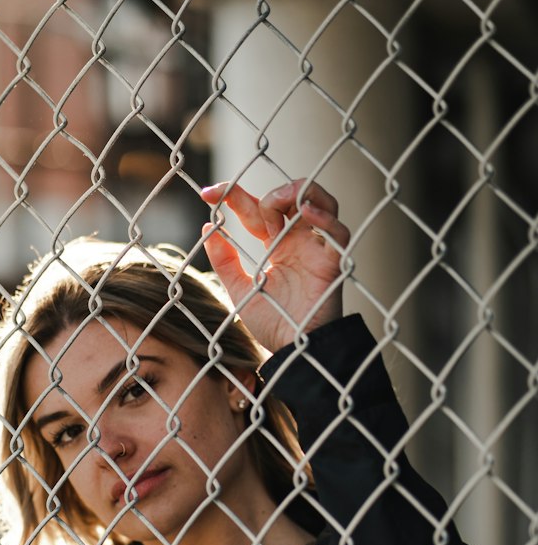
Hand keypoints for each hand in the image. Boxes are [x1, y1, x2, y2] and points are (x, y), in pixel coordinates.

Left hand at [200, 179, 349, 352]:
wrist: (294, 352)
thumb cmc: (273, 325)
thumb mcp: (239, 290)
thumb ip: (225, 261)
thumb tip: (207, 225)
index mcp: (278, 245)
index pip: (257, 209)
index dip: (235, 196)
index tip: (208, 193)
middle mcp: (300, 241)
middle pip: (291, 197)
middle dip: (269, 195)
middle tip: (248, 208)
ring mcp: (318, 249)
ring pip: (320, 202)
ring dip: (299, 192)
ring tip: (280, 197)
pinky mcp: (334, 262)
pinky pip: (338, 232)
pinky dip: (325, 217)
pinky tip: (306, 211)